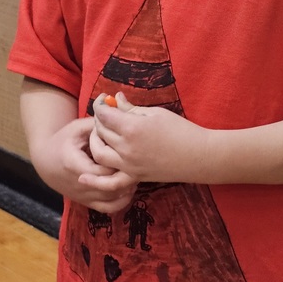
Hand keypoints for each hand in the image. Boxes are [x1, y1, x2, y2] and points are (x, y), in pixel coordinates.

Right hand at [32, 116, 136, 213]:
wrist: (46, 161)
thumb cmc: (63, 140)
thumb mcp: (77, 128)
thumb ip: (96, 124)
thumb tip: (118, 114)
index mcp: (75, 165)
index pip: (104, 170)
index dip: (119, 162)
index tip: (128, 151)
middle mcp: (79, 185)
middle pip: (110, 186)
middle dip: (126, 176)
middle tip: (138, 163)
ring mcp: (83, 196)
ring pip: (112, 200)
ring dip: (126, 189)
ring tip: (135, 174)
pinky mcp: (87, 202)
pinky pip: (108, 208)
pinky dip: (121, 202)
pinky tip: (128, 188)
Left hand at [87, 93, 207, 183]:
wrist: (199, 156)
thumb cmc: (182, 130)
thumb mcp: (156, 113)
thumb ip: (132, 109)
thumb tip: (117, 99)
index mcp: (132, 127)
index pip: (104, 114)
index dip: (101, 104)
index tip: (104, 99)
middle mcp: (126, 147)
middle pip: (100, 131)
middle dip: (100, 119)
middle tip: (107, 113)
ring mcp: (129, 165)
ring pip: (99, 153)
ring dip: (95, 142)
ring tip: (101, 134)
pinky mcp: (134, 176)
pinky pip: (110, 182)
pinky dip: (95, 181)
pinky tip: (83, 178)